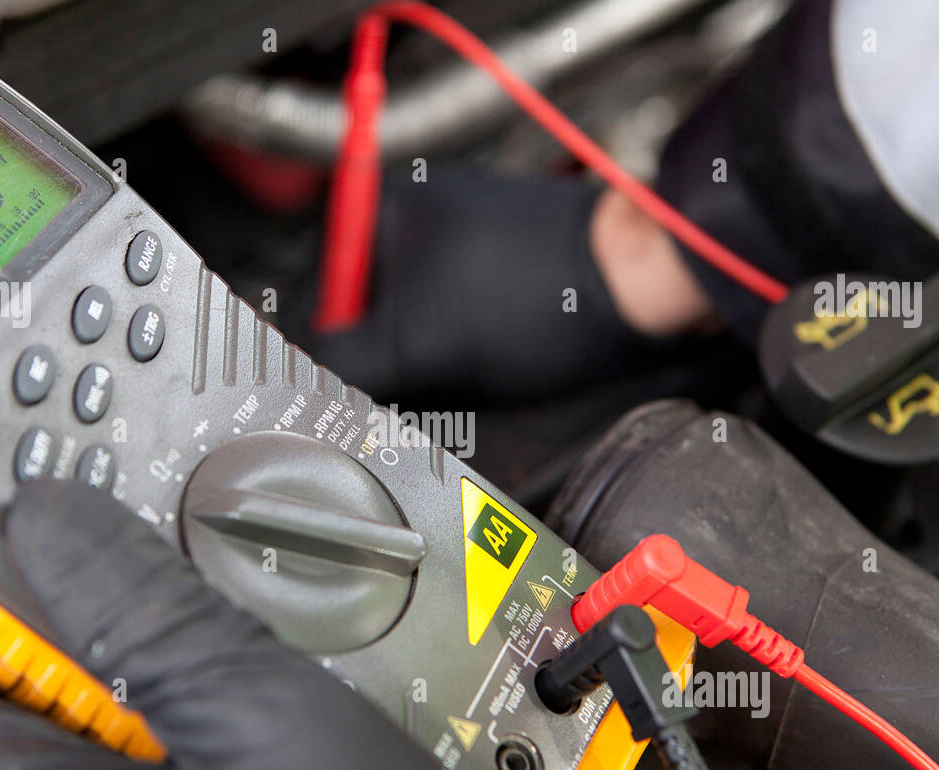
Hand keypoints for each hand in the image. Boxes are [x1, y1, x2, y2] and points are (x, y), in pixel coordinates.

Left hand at [0, 481, 509, 769]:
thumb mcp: (265, 714)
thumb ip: (141, 605)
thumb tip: (46, 517)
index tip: (30, 538)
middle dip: (65, 624)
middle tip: (155, 590)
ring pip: (56, 730)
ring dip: (122, 667)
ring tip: (207, 660)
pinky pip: (103, 767)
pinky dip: (153, 715)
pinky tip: (222, 709)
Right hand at [291, 165, 661, 399]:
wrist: (639, 285)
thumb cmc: (539, 296)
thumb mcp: (419, 345)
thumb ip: (344, 363)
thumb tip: (298, 384)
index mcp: (380, 209)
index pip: (314, 296)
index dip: (328, 355)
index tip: (345, 392)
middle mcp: (415, 214)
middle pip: (362, 313)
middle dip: (382, 361)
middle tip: (414, 388)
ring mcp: (457, 238)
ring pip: (408, 324)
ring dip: (423, 362)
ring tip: (462, 372)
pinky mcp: (493, 265)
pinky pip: (449, 319)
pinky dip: (457, 350)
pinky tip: (487, 361)